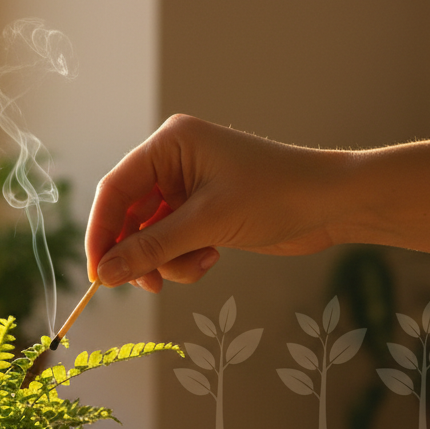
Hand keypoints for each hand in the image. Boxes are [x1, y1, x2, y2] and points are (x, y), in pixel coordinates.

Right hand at [85, 115, 429, 291]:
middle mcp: (174, 161)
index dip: (101, 232)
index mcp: (170, 144)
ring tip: (195, 268)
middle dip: (137, 252)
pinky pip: (174, 242)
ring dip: (166, 260)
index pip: (115, 189)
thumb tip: (106, 273)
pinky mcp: (204, 212)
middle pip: (129, 214)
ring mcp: (188, 187)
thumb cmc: (276, 196)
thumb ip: (152, 248)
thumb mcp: (207, 224)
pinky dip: (185, 259)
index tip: (97, 273)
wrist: (332, 204)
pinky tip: (212, 259)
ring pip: (151, 234)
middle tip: (144, 284)